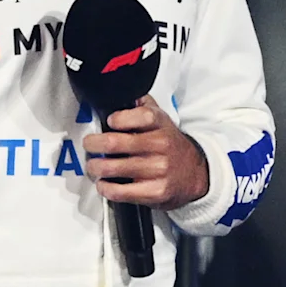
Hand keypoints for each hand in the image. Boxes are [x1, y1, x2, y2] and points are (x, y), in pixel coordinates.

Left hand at [85, 95, 210, 207]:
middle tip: (90, 145)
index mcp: (161, 124)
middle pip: (114, 143)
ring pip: (111, 168)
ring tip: (94, 165)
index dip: (118, 118)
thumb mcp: (162, 120)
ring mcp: (158, 170)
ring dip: (95, 167)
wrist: (195, 174)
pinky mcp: (155, 191)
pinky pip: (120, 192)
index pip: (140, 115)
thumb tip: (122, 95)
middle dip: (93, 144)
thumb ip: (142, 105)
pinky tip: (104, 184)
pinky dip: (105, 188)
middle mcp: (161, 146)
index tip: (109, 122)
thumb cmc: (170, 146)